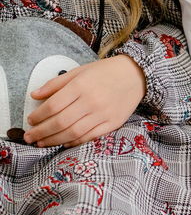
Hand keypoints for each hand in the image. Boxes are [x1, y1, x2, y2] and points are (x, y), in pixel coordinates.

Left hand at [24, 55, 145, 147]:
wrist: (137, 75)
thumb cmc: (106, 72)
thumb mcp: (79, 71)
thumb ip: (56, 83)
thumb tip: (34, 95)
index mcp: (81, 85)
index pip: (53, 105)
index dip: (38, 116)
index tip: (30, 120)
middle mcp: (92, 101)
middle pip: (60, 122)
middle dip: (41, 132)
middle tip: (29, 137)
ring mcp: (103, 114)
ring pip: (73, 132)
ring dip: (54, 140)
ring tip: (41, 143)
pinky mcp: (113, 123)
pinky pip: (90, 136)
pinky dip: (74, 142)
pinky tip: (63, 143)